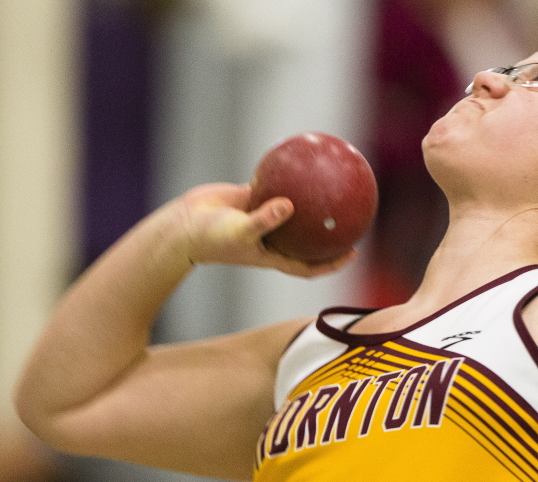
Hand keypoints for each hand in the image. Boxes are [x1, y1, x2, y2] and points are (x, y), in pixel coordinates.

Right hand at [172, 182, 355, 276]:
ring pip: (294, 209)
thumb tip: (289, 205)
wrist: (184, 225)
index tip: (353, 253)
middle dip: (330, 231)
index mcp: (274, 255)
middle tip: (353, 216)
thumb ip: (265, 220)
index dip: (333, 263)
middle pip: (309, 238)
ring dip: (311, 200)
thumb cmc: (211, 237)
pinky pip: (275, 186)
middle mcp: (273, 238)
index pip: (310, 265)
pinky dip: (285, 177)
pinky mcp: (253, 199)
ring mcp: (264, 218)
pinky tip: (299, 160)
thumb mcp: (240, 231)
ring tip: (333, 182)